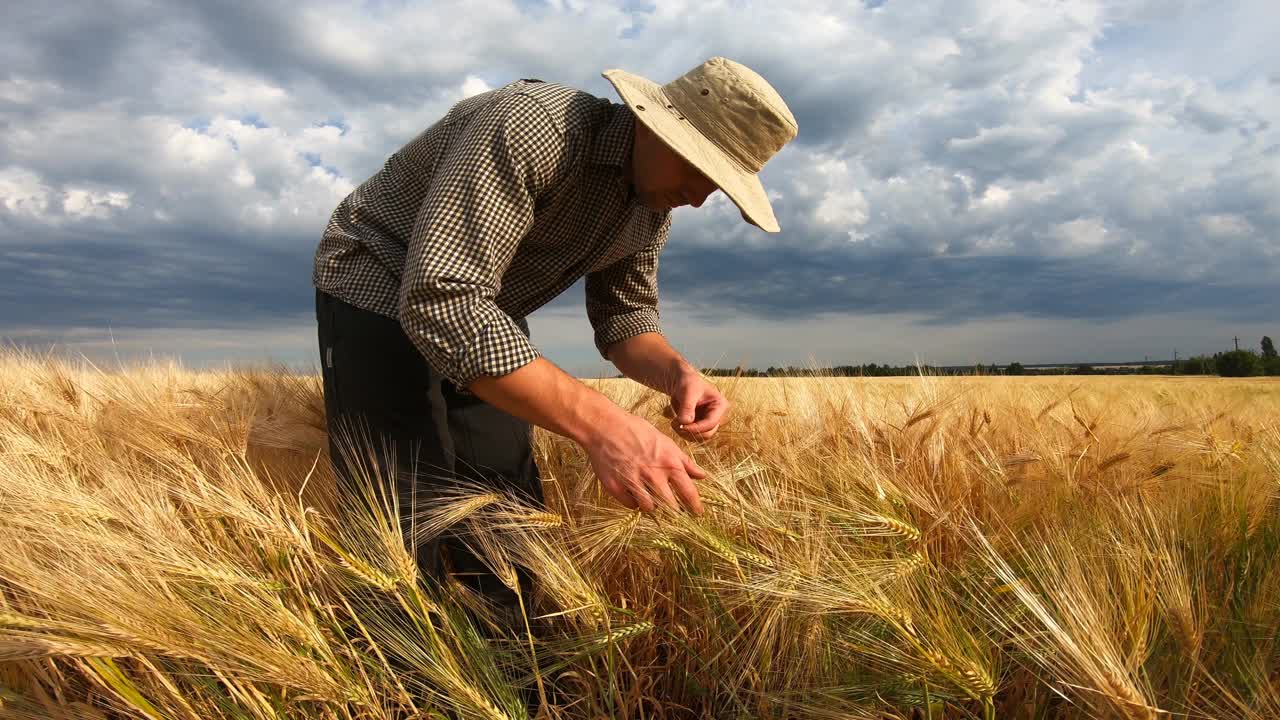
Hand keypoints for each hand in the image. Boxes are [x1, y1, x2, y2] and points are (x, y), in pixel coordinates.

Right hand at [582, 413, 705, 514]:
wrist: (605, 426)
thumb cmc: (637, 431)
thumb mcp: (666, 442)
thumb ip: (685, 461)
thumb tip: (702, 476)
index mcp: (669, 464)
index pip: (688, 493)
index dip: (695, 506)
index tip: (697, 513)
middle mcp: (653, 476)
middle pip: (670, 506)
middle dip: (673, 509)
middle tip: (671, 508)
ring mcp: (634, 482)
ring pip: (649, 508)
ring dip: (651, 505)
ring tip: (648, 496)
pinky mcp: (616, 487)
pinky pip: (630, 505)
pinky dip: (633, 501)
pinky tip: (633, 492)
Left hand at [667, 369, 729, 440]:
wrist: (681, 382)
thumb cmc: (687, 382)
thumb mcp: (687, 392)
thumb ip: (687, 407)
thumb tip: (685, 423)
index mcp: (720, 405)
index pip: (711, 423)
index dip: (696, 428)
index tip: (681, 425)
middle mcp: (717, 415)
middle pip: (707, 434)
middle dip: (690, 432)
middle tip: (675, 425)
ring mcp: (709, 422)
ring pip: (699, 437)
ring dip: (685, 434)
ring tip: (673, 423)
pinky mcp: (700, 425)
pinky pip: (693, 436)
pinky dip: (683, 433)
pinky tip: (675, 423)